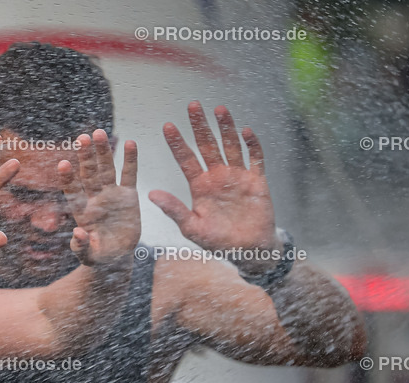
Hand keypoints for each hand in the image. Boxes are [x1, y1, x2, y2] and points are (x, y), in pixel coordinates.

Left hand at [58, 129, 139, 266]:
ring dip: (103, 151)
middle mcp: (94, 198)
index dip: (68, 179)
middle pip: (89, 174)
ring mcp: (111, 194)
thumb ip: (81, 246)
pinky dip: (130, 159)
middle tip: (82, 137)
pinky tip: (130, 143)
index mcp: (82, 212)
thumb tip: (77, 233)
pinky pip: (129, 175)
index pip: (73, 191)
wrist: (115, 256)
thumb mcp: (88, 255)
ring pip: (106, 169)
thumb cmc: (97, 257)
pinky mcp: (128, 196)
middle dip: (86, 156)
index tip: (63, 164)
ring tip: (99, 132)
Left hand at [149, 102, 278, 261]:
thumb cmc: (217, 242)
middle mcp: (217, 176)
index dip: (177, 143)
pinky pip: (256, 158)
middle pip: (207, 145)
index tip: (167, 126)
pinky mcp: (257, 180)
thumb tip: (151, 194)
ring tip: (219, 109)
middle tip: (192, 105)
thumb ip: (173, 209)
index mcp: (199, 186)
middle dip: (200, 126)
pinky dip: (252, 145)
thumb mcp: (191, 227)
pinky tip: (246, 131)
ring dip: (226, 128)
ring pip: (230, 146)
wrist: (248, 250)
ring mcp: (238, 176)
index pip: (186, 159)